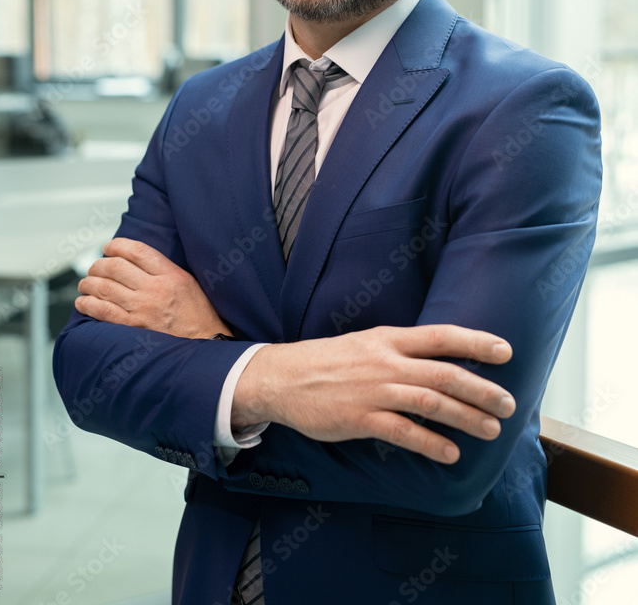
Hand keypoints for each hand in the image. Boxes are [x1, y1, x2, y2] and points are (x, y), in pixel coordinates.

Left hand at [75, 238, 230, 338]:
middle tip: (94, 268)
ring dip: (88, 283)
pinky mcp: (134, 328)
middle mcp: (155, 289)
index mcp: (171, 275)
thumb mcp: (188, 282)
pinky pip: (103, 311)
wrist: (205, 345)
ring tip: (85, 284)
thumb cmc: (198, 315)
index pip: (137, 250)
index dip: (116, 245)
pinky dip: (88, 304)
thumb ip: (164, 269)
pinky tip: (83, 302)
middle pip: (116, 267)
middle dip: (98, 264)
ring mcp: (143, 309)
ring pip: (105, 287)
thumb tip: (135, 260)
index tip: (108, 247)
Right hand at [232, 324, 515, 463]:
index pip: (441, 336)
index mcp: (389, 338)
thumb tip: (439, 361)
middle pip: (445, 373)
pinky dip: (431, 444)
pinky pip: (404, 433)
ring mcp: (374, 390)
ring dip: (466, 417)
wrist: (282, 377)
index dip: (476, 342)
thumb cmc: (328, 361)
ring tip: (491, 430)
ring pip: (431, 403)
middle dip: (482, 389)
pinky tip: (450, 454)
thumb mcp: (366, 343)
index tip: (506, 351)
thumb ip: (400, 350)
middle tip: (509, 404)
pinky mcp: (360, 419)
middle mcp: (386, 361)